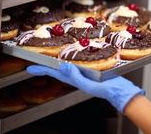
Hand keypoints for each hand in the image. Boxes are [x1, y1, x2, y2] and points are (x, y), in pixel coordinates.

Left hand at [27, 63, 144, 112]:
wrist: (121, 91)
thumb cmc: (107, 89)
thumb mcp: (89, 84)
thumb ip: (76, 77)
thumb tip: (64, 67)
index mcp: (75, 80)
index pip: (54, 73)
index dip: (41, 70)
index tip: (29, 68)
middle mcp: (77, 76)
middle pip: (56, 70)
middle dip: (45, 67)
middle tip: (34, 63)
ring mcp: (83, 74)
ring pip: (65, 67)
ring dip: (55, 64)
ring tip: (47, 60)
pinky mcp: (91, 70)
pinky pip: (76, 64)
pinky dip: (70, 61)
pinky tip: (70, 59)